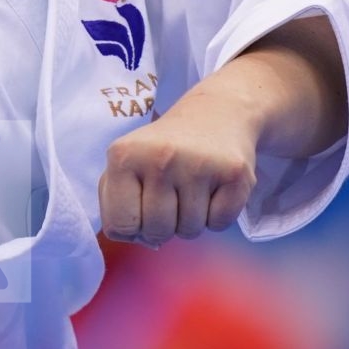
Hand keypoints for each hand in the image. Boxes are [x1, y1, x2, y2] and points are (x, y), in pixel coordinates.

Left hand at [97, 84, 259, 246]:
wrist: (215, 113)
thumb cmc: (162, 150)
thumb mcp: (126, 163)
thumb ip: (114, 203)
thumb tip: (126, 236)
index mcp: (124, 156)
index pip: (119, 225)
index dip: (132, 226)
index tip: (141, 206)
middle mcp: (160, 158)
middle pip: (157, 232)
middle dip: (163, 226)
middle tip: (171, 196)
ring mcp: (199, 165)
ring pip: (190, 231)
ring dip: (191, 219)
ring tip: (191, 187)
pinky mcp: (234, 173)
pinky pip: (219, 225)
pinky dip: (217, 215)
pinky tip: (213, 186)